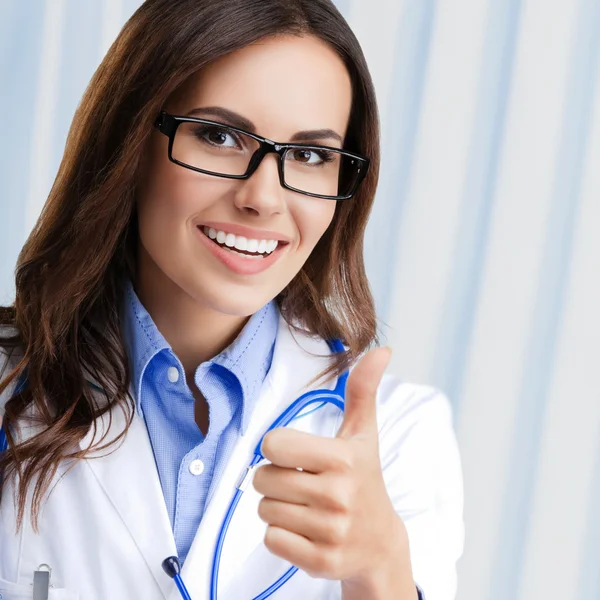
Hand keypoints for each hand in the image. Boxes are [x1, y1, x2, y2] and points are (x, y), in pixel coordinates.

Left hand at [252, 346, 411, 588]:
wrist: (379, 543)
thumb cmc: (364, 479)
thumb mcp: (363, 435)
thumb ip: (363, 391)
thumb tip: (381, 350)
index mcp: (343, 459)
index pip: (272, 445)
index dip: (279, 449)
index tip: (298, 456)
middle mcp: (339, 495)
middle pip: (262, 479)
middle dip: (275, 479)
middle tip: (302, 483)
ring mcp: (331, 532)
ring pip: (264, 510)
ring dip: (277, 507)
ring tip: (306, 507)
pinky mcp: (321, 562)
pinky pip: (271, 540)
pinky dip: (281, 535)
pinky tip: (306, 530)